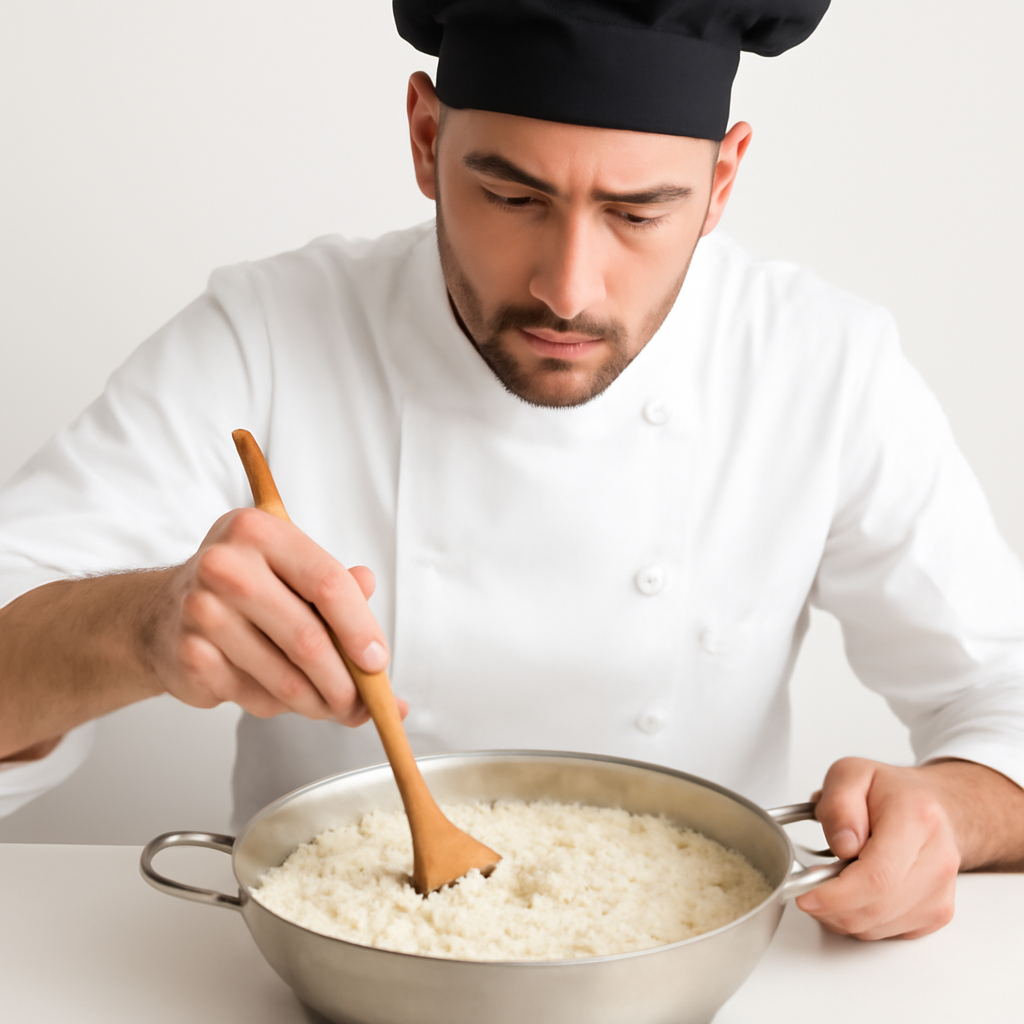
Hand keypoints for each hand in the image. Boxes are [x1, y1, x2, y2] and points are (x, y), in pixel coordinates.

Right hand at [154, 507, 405, 725]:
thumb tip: (372, 606)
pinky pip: (256, 697)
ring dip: (318, 703)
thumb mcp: (290, 569)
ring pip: (284, 678)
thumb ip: (335, 585)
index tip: (378, 662)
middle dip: (345, 681)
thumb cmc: (244, 589)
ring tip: (333, 706)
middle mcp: (224, 565)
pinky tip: (284, 696)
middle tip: (364, 703)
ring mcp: (201, 611)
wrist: (160, 613)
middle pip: (308, 638)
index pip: (327, 583)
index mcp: (259, 530)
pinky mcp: (188, 656)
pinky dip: (280, 706)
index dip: (360, 628)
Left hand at [795, 757, 960, 939]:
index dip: (836, 895)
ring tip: (829, 881)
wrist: (931, 805)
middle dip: (830, 907)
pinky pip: (886, 932)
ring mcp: (940, 891)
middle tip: (806, 886)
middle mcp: (937, 860)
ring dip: (841, 915)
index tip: (805, 895)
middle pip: (876, 908)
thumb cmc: (890, 791)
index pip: (877, 876)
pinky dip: (859, 920)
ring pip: (877, 927)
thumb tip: (842, 844)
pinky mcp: (936, 914)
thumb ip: (839, 805)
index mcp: (917, 820)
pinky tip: (852, 892)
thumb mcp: (850, 774)